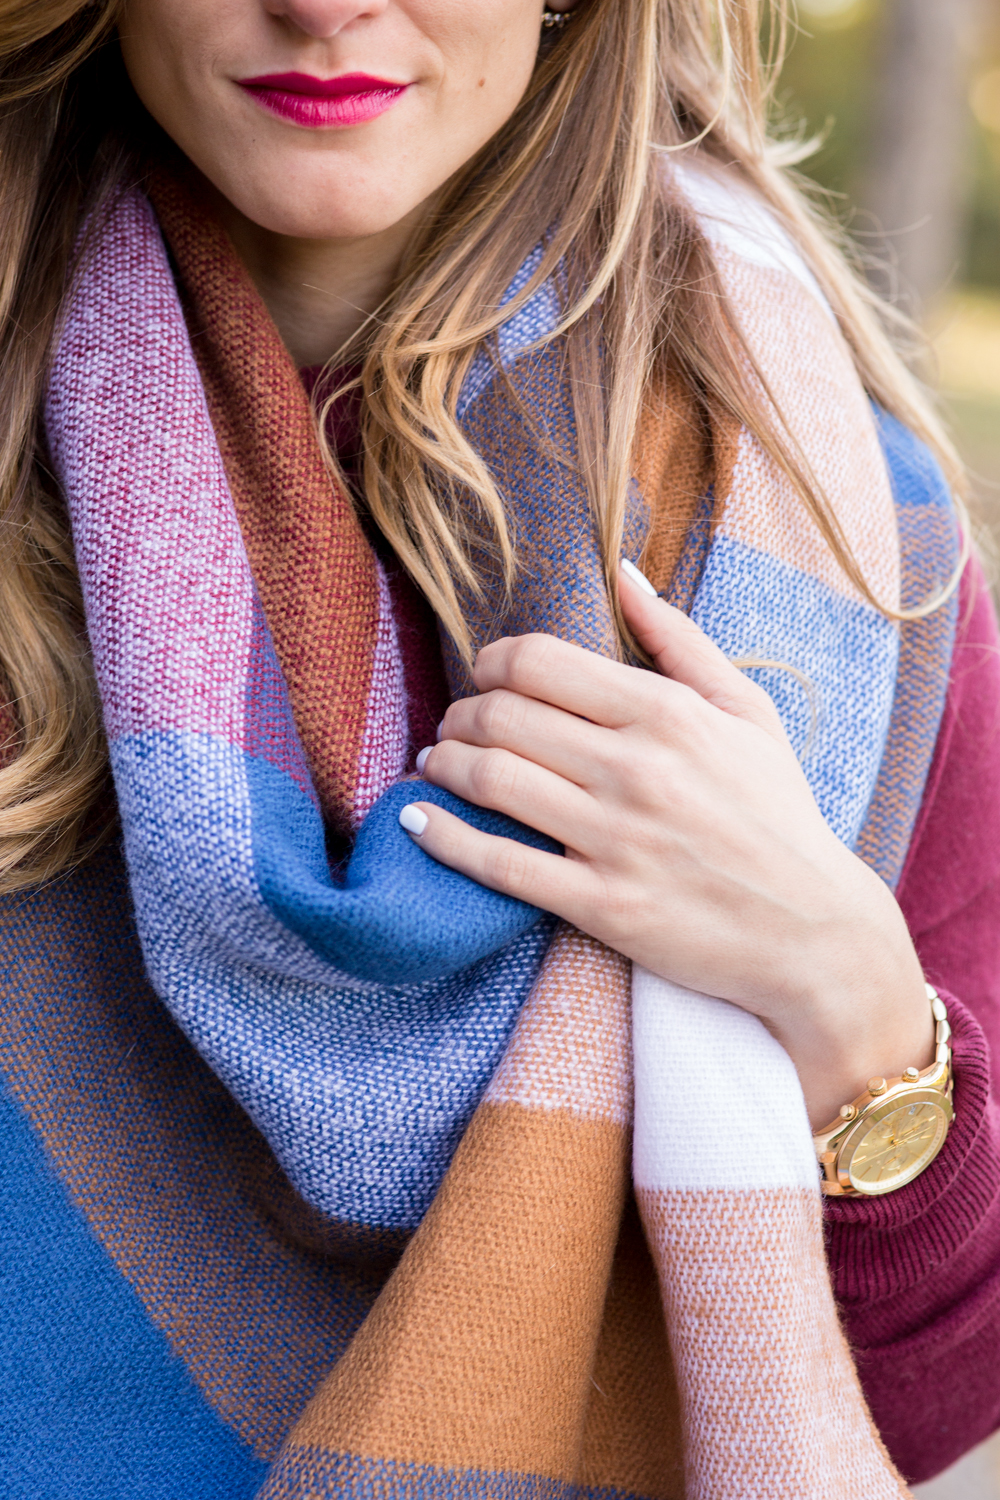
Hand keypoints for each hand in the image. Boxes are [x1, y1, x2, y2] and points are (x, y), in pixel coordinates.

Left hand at [402, 562, 933, 1128]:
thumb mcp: (747, 711)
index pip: (539, 663)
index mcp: (667, 713)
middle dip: (460, 713)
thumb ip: (678, 640)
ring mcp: (616, 840)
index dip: (491, 663)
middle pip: (502, 717)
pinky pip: (499, 865)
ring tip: (435, 762)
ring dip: (442, 764)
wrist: (811, 929)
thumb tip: (622, 573)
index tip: (484, 676)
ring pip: (491, 781)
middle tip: (453, 724)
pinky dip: (445, 838)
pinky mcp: (601, 905)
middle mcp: (637, 769)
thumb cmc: (777, 812)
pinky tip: (417, 823)